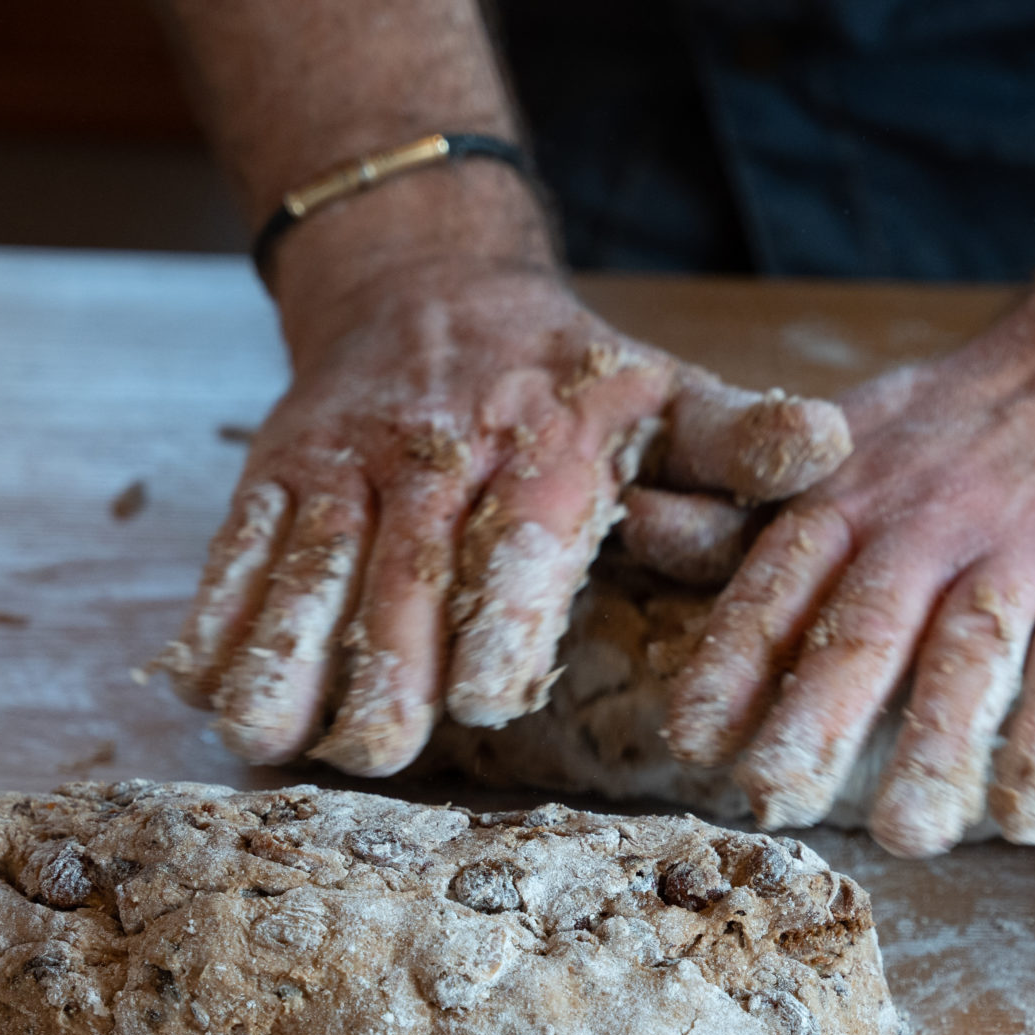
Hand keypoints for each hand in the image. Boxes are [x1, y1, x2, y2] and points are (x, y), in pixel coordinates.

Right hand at [159, 257, 848, 774]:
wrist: (426, 286)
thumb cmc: (573, 382)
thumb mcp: (668, 396)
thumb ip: (739, 441)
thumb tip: (828, 448)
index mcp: (545, 447)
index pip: (521, 537)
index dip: (501, 618)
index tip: (491, 696)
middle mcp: (437, 455)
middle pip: (404, 570)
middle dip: (387, 661)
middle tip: (381, 747)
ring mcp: (343, 465)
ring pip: (308, 565)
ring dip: (285, 651)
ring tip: (270, 735)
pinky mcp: (273, 476)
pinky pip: (236, 551)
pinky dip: (216, 619)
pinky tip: (206, 692)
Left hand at [653, 302, 1034, 856]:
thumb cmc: (971, 428)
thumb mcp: (853, 442)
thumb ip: (756, 510)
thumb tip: (637, 524)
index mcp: (856, 495)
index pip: (781, 581)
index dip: (733, 659)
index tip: (692, 740)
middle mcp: (933, 522)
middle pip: (867, 627)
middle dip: (816, 718)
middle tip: (777, 801)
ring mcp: (1028, 550)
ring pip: (972, 654)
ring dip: (935, 749)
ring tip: (905, 836)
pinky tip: (1022, 817)